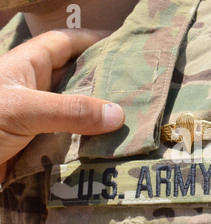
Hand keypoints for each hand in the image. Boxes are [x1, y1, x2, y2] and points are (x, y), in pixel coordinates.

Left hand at [0, 29, 124, 182]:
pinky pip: (69, 138)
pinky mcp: (36, 147)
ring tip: (132, 117)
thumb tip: (118, 114)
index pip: (63, 43)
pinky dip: (88, 141)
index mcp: (25, 68)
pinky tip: (109, 145)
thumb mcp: (22, 110)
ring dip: (98, 115)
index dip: (91, 39)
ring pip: (74, 110)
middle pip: (74, 77)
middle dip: (103, 79)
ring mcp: (35, 120)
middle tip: (137, 86)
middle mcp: (32, 90)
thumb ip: (70, 111)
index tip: (122, 44)